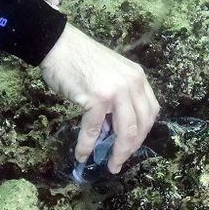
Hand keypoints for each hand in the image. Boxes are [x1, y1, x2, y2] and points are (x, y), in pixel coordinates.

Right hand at [39, 24, 159, 173]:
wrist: (58, 44)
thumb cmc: (80, 59)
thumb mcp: (109, 76)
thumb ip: (117, 99)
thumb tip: (111, 130)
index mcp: (137, 77)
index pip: (150, 111)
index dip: (142, 133)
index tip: (131, 146)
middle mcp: (132, 83)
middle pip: (142, 125)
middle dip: (132, 148)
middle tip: (120, 161)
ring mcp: (116, 90)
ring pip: (126, 131)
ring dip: (119, 153)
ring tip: (110, 165)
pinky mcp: (97, 97)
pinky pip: (94, 129)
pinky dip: (87, 145)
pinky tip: (81, 154)